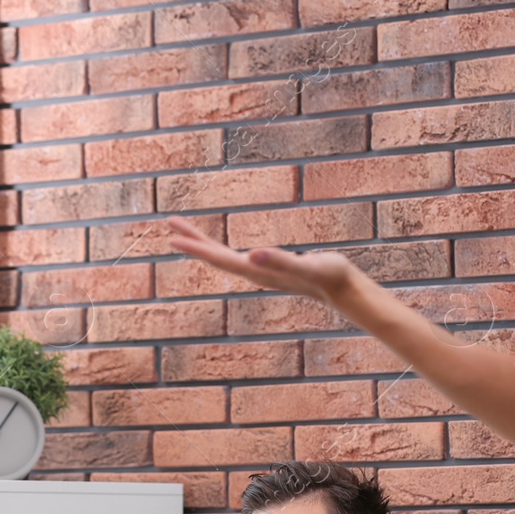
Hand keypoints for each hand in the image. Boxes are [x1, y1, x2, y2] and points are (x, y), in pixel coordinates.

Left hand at [165, 216, 359, 306]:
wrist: (344, 289)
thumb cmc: (329, 276)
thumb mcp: (307, 265)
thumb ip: (281, 261)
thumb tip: (253, 254)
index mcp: (258, 271)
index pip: (220, 258)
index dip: (196, 247)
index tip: (172, 237)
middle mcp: (255, 273)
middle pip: (216, 258)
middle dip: (193, 242)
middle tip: (170, 224)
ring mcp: (261, 272)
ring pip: (225, 258)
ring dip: (204, 245)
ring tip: (186, 232)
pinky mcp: (269, 268)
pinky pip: (236, 258)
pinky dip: (222, 250)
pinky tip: (220, 248)